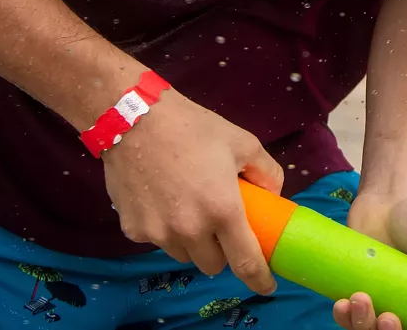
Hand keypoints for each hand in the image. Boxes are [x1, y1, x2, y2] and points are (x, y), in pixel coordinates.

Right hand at [102, 89, 282, 296]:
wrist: (134, 119)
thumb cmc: (193, 128)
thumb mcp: (243, 143)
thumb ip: (267, 172)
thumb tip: (272, 195)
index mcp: (223, 210)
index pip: (246, 262)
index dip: (259, 279)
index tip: (266, 286)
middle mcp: (190, 230)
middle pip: (212, 264)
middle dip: (221, 251)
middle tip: (219, 224)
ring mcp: (158, 233)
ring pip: (184, 255)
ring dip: (192, 242)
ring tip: (188, 206)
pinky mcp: (133, 230)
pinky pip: (158, 241)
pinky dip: (165, 229)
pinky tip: (163, 199)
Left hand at [332, 191, 406, 329]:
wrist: (392, 194)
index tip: (404, 325)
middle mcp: (402, 304)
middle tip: (388, 317)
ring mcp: (377, 296)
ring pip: (365, 328)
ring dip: (360, 324)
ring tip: (359, 299)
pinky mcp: (354, 285)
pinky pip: (345, 314)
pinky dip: (342, 316)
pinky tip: (341, 303)